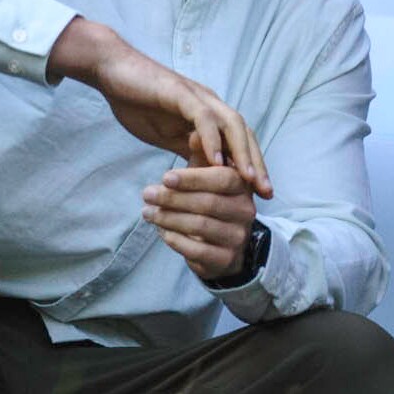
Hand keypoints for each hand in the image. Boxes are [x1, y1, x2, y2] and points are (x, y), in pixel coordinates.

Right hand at [47, 16, 272, 189]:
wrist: (113, 72)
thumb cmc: (138, 102)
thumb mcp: (167, 135)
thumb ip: (188, 150)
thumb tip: (203, 175)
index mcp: (208, 115)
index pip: (240, 141)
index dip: (253, 166)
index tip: (261, 193)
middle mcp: (210, 103)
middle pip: (244, 134)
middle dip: (257, 163)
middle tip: (266, 192)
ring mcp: (197, 97)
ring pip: (231, 124)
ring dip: (242, 152)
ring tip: (247, 179)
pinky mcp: (180, 94)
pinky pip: (203, 117)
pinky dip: (212, 138)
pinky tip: (215, 161)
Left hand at [142, 162, 258, 282]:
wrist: (226, 246)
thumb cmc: (212, 203)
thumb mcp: (209, 177)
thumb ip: (202, 156)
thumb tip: (193, 134)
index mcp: (243, 187)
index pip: (222, 179)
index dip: (193, 178)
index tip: (165, 177)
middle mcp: (246, 211)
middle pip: (208, 203)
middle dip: (173, 198)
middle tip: (147, 194)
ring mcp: (238, 237)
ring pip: (200, 226)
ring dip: (169, 218)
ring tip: (148, 212)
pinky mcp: (227, 259)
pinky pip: (197, 250)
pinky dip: (176, 239)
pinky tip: (161, 231)